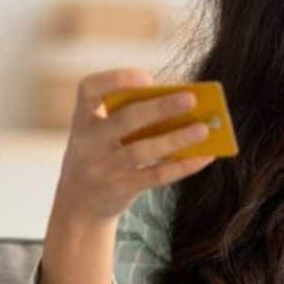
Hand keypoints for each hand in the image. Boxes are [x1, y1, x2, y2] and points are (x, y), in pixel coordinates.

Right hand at [49, 68, 217, 226]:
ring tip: (203, 129)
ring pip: (142, 151)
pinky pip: (156, 175)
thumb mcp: (101, 135)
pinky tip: (204, 156)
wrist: (79, 206)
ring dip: (176, 138)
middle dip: (159, 108)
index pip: (88, 89)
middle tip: (190, 99)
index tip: (148, 78)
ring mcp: (103, 168)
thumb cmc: (101, 156)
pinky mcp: (120, 189)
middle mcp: (88, 143)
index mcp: (82, 120)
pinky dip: (183, 165)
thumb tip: (182, 106)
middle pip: (125, 120)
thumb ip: (129, 118)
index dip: (116, 79)